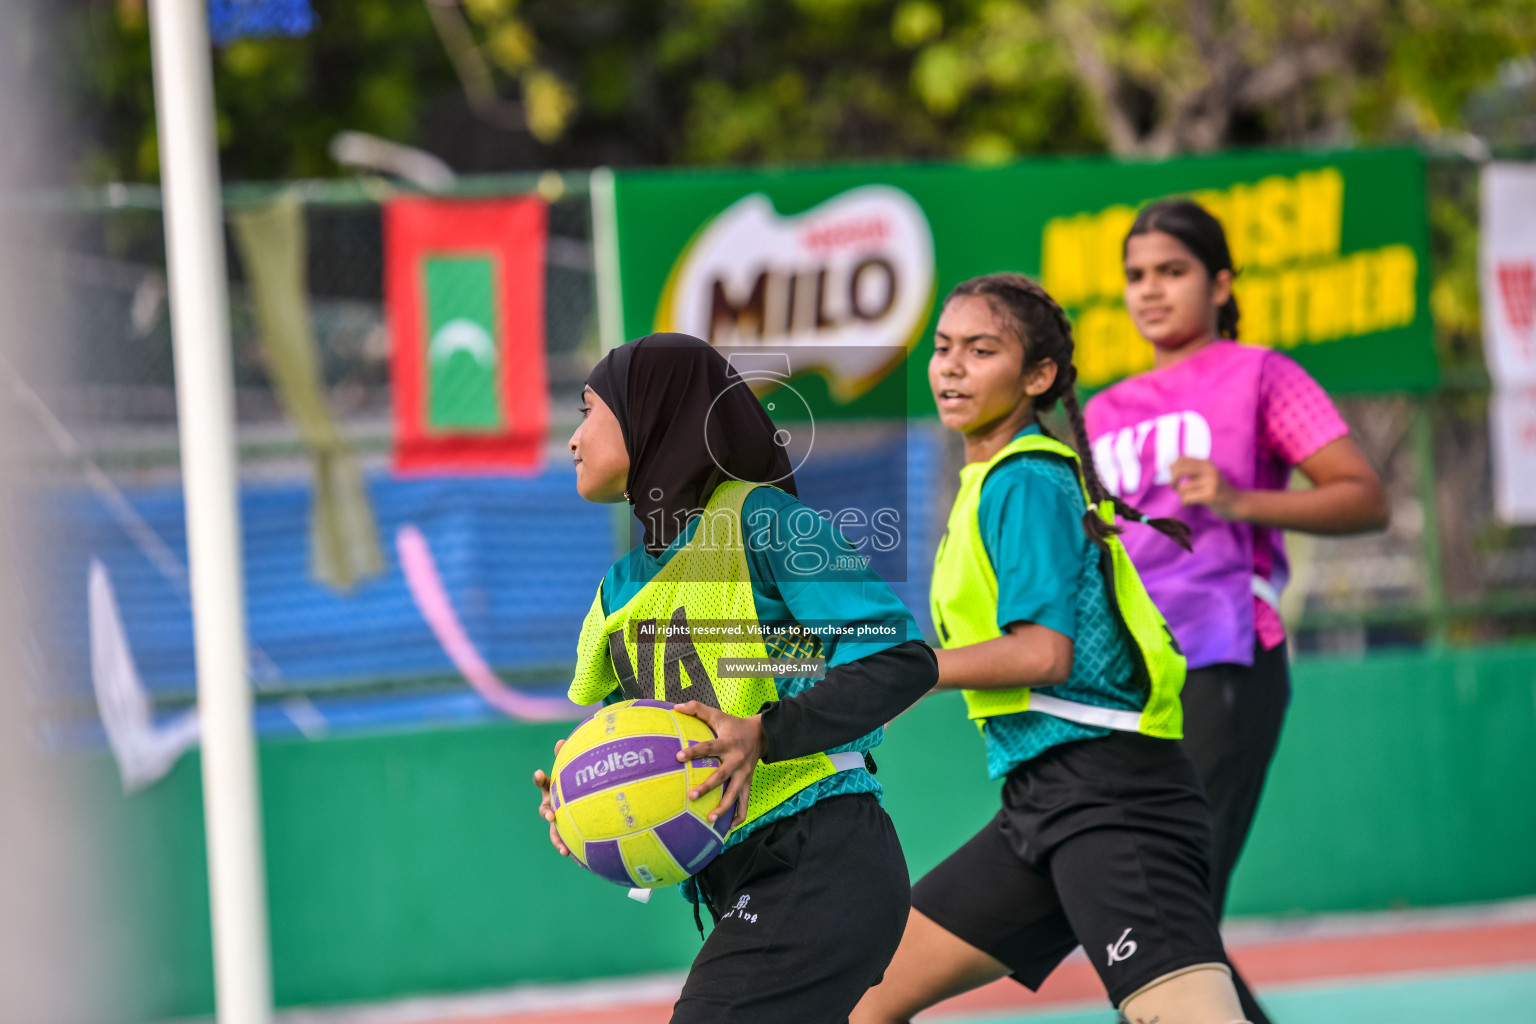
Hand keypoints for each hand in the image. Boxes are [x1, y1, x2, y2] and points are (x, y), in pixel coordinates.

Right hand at [532, 738, 569, 856]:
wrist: (580, 809)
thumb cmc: (573, 787)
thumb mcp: (573, 774)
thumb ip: (568, 758)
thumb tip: (562, 740)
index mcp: (551, 790)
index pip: (542, 783)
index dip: (540, 778)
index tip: (541, 773)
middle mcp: (551, 806)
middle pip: (545, 810)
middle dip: (547, 812)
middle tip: (552, 814)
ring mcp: (558, 822)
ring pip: (554, 832)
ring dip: (557, 840)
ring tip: (563, 849)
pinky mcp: (566, 834)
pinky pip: (568, 843)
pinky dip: (571, 850)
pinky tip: (579, 861)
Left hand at [673, 701, 763, 827]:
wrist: (763, 735)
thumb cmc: (734, 726)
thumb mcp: (718, 715)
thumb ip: (697, 709)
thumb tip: (676, 707)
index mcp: (727, 743)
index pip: (709, 747)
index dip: (694, 751)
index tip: (678, 757)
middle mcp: (737, 760)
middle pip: (722, 776)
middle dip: (708, 786)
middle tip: (692, 796)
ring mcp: (744, 774)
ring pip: (735, 794)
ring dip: (723, 808)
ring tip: (709, 819)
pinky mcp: (748, 783)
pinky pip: (745, 803)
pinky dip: (738, 816)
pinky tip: (727, 828)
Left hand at [1170, 457, 1243, 519]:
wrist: (1237, 503)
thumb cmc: (1217, 490)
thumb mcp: (1205, 475)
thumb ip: (1189, 470)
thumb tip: (1168, 466)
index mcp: (1206, 462)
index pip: (1180, 459)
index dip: (1172, 469)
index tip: (1176, 478)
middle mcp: (1209, 469)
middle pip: (1179, 469)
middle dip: (1172, 480)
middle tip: (1175, 488)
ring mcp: (1211, 482)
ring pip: (1182, 488)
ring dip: (1182, 496)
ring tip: (1190, 498)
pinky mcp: (1211, 495)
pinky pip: (1187, 498)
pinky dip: (1186, 503)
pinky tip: (1193, 504)